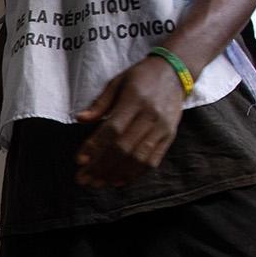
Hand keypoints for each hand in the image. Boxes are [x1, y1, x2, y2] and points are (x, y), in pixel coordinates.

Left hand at [75, 58, 185, 186]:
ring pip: (138, 158)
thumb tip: (80, 119)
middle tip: (84, 179)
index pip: (112, 129)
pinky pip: (153, 160)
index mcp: (134, 99)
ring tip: (98, 183)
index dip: (95, 147)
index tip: (80, 161)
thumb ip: (100, 103)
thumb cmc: (141, 77)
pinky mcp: (170, 137)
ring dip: (116, 174)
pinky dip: (135, 174)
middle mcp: (150, 116)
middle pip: (124, 148)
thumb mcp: (117, 82)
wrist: (175, 72)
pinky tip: (119, 181)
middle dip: (101, 166)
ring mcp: (162, 128)